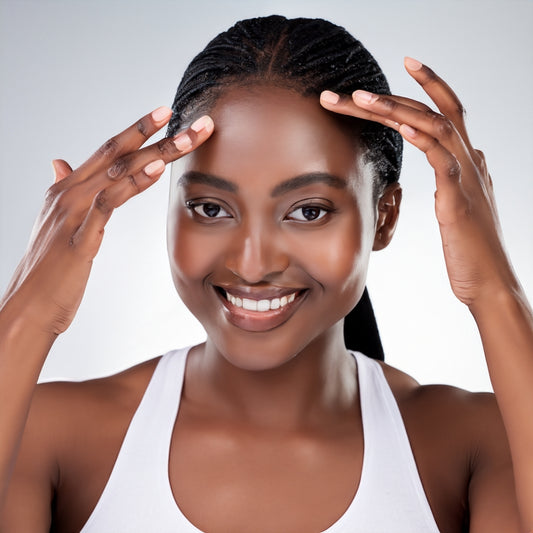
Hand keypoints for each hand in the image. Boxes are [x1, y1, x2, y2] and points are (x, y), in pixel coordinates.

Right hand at [1, 108, 213, 334]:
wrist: (29, 305)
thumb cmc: (50, 268)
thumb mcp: (58, 223)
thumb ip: (65, 190)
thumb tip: (59, 163)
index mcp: (68, 188)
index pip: (109, 150)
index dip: (138, 129)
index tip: (166, 113)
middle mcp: (69, 192)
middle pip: (120, 153)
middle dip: (159, 134)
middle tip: (197, 121)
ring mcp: (73, 213)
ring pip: (119, 172)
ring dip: (158, 153)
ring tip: (188, 138)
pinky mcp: (81, 238)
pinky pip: (109, 203)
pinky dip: (133, 185)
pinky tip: (156, 171)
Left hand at [320, 58, 517, 308]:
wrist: (488, 282)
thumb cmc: (470, 248)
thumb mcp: (464, 203)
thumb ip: (463, 176)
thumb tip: (472, 154)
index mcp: (463, 162)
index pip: (444, 111)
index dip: (427, 84)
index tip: (404, 63)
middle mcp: (467, 161)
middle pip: (428, 113)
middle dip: (387, 98)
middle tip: (349, 91)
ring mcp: (466, 178)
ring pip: (434, 127)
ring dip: (396, 109)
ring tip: (361, 98)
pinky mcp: (459, 200)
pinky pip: (443, 161)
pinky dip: (424, 140)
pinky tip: (403, 126)